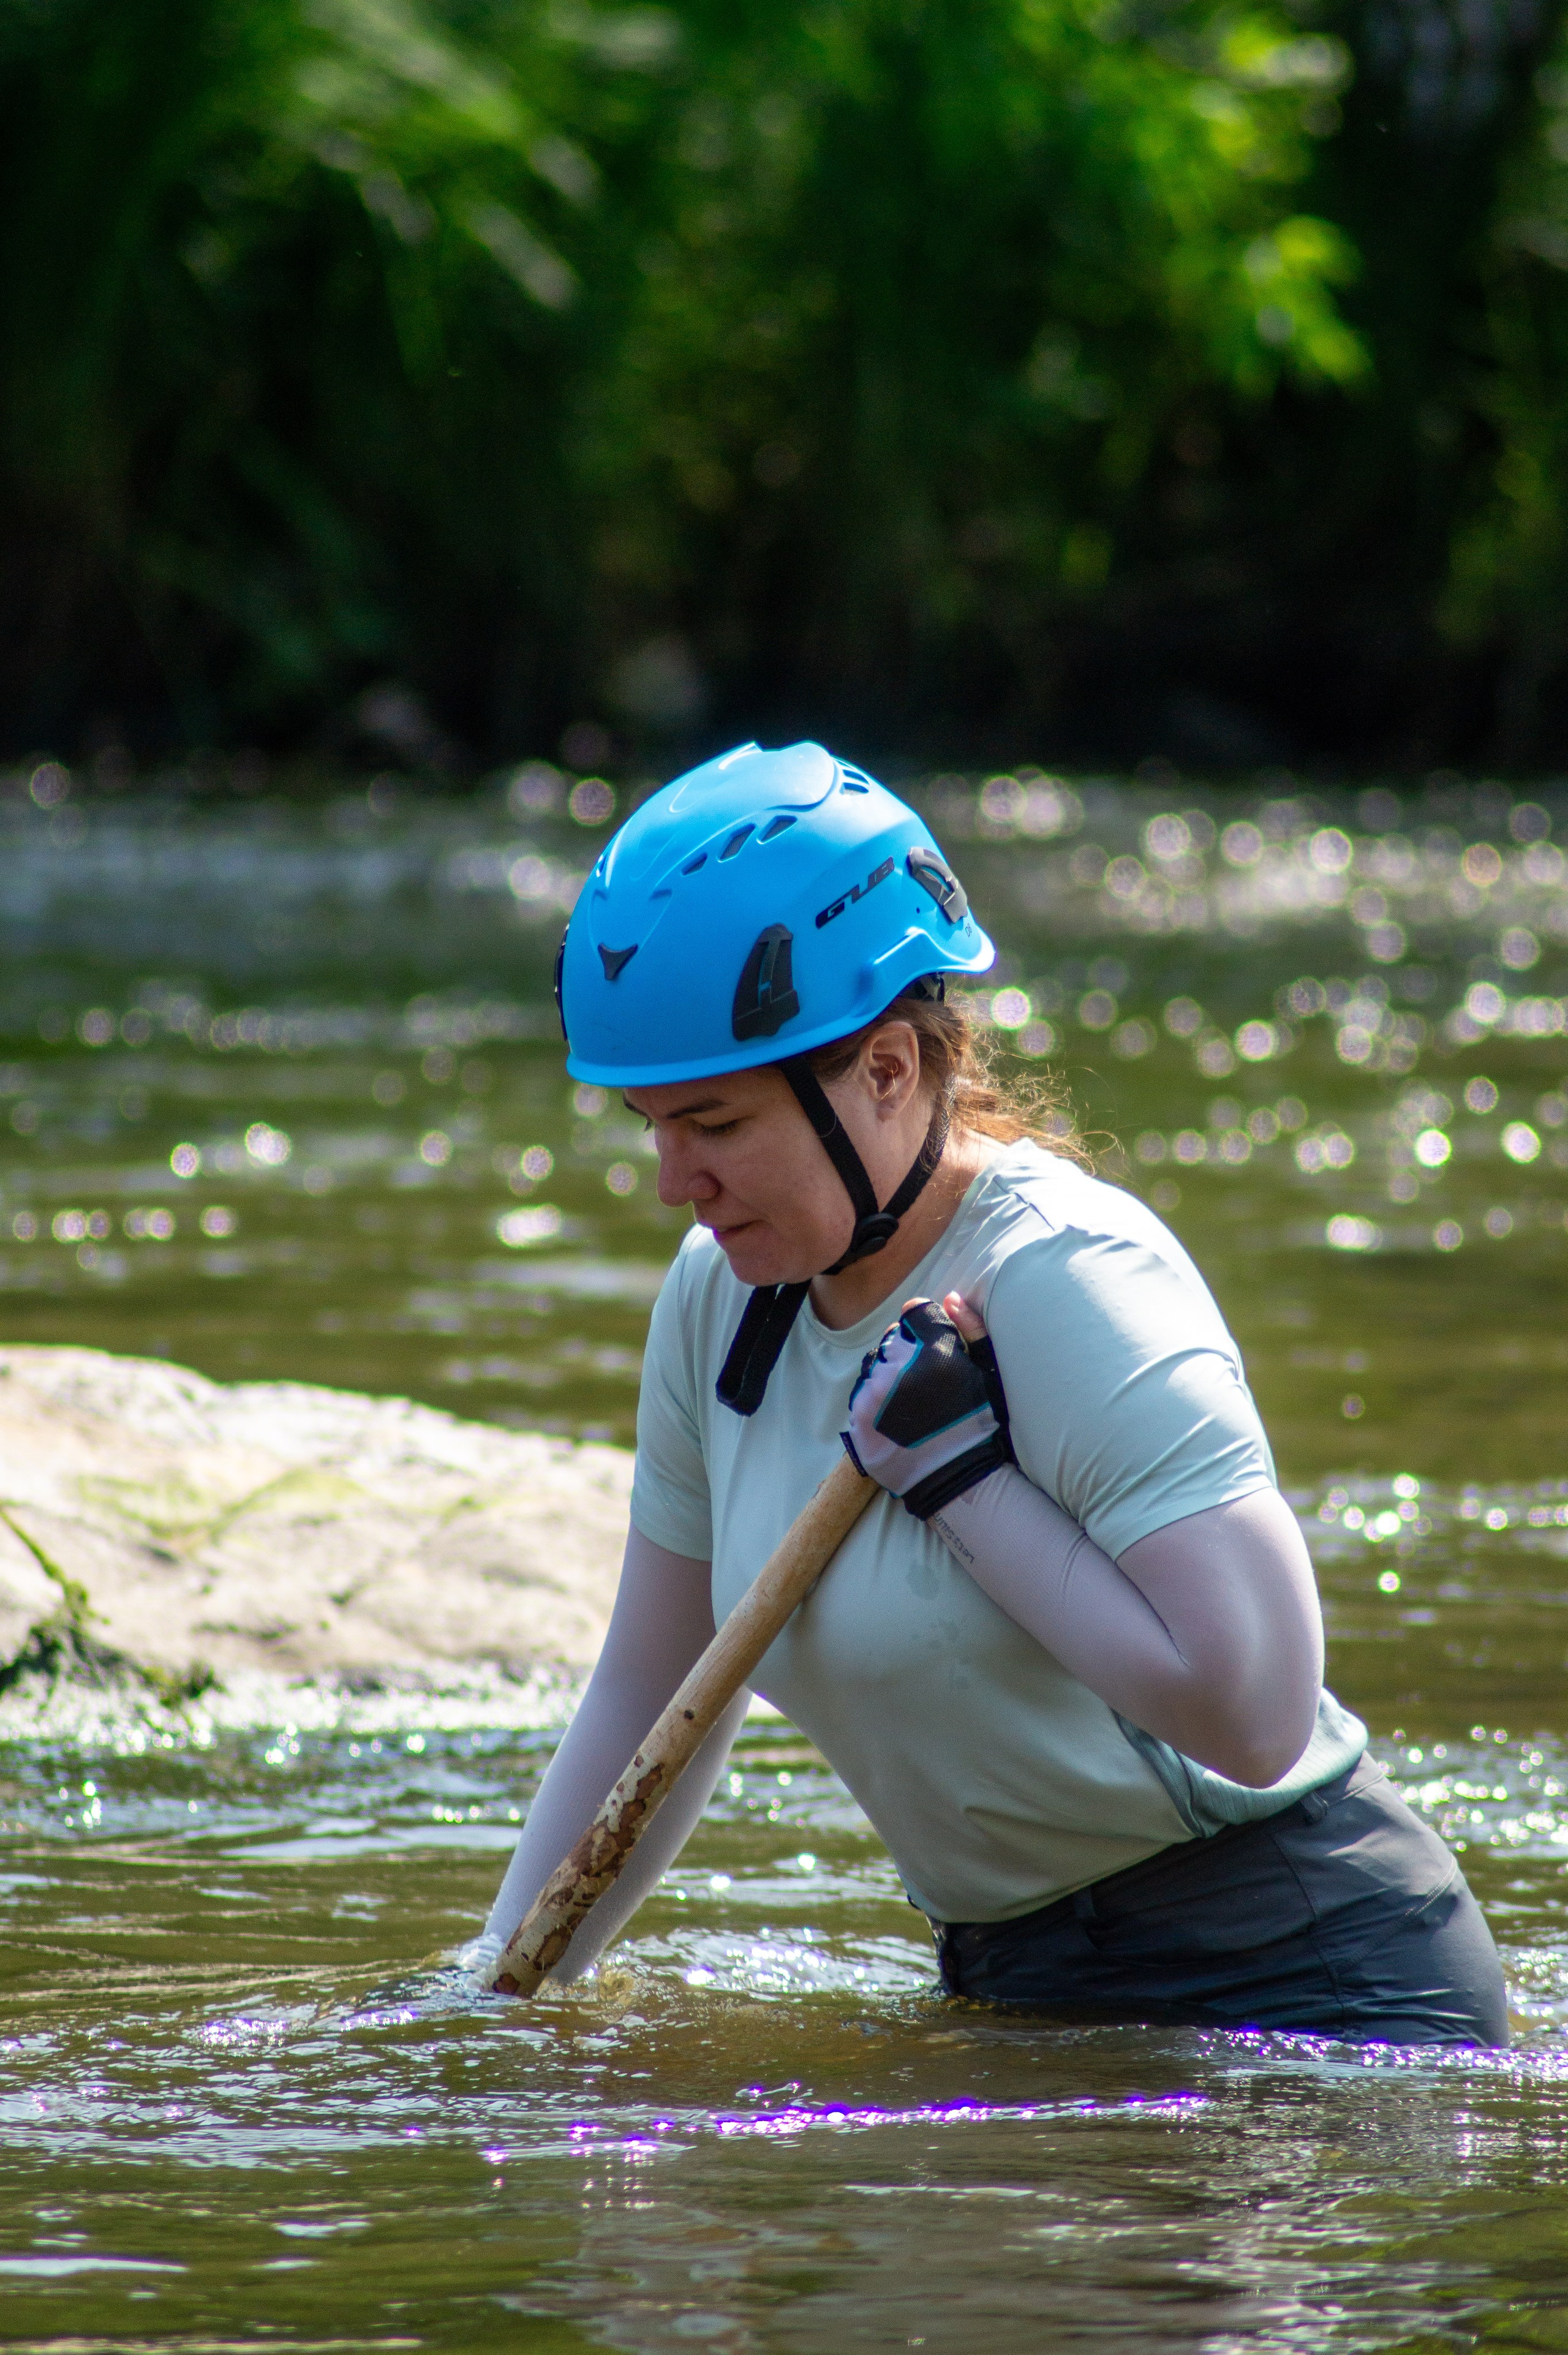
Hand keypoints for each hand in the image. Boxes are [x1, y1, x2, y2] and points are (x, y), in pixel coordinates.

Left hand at [841, 1291, 1012, 1518]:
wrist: (955, 1478)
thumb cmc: (977, 1425)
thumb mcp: (988, 1372)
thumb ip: (970, 1328)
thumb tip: (949, 1297)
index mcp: (934, 1349)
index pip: (915, 1313)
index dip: (924, 1329)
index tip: (930, 1349)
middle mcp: (901, 1365)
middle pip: (894, 1339)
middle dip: (906, 1354)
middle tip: (923, 1385)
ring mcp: (876, 1390)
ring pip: (875, 1364)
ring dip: (888, 1376)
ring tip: (909, 1404)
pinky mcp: (859, 1414)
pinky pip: (862, 1392)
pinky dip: (875, 1401)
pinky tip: (895, 1418)